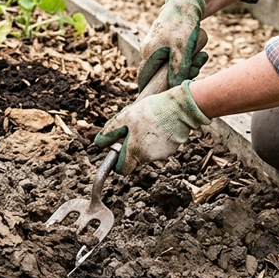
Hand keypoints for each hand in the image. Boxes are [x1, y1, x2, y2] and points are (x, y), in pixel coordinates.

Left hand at [93, 81, 210, 174]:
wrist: (180, 107)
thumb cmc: (151, 111)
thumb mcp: (125, 117)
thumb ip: (111, 132)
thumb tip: (99, 144)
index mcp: (135, 151)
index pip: (122, 169)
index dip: (117, 162)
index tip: (117, 151)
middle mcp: (149, 158)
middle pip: (135, 158)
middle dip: (132, 147)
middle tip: (134, 129)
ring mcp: (162, 155)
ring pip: (147, 152)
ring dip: (145, 142)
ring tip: (149, 123)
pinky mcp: (172, 149)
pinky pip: (159, 147)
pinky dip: (157, 139)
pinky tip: (160, 126)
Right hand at [139, 0, 207, 91]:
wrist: (186, 4)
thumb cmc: (182, 25)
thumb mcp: (182, 50)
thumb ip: (177, 71)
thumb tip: (174, 89)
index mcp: (148, 54)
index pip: (143, 79)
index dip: (150, 91)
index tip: (162, 98)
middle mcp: (149, 51)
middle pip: (159, 74)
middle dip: (178, 77)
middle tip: (195, 72)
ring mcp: (157, 47)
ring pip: (170, 66)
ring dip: (187, 67)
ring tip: (201, 58)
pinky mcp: (165, 43)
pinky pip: (174, 58)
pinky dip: (187, 59)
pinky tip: (199, 54)